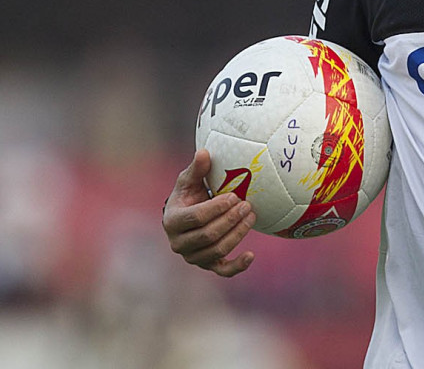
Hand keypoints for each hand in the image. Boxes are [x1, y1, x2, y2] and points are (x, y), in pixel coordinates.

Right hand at [162, 149, 255, 276]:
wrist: (189, 215)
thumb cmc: (190, 194)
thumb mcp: (190, 180)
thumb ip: (197, 168)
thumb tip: (204, 152)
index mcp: (172, 221)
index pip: (195, 218)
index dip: (216, 208)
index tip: (234, 196)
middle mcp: (179, 243)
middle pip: (208, 235)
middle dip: (230, 220)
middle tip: (247, 205)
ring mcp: (193, 256)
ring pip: (217, 250)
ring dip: (237, 234)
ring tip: (252, 216)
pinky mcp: (208, 265)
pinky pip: (223, 271)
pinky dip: (237, 266)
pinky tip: (251, 255)